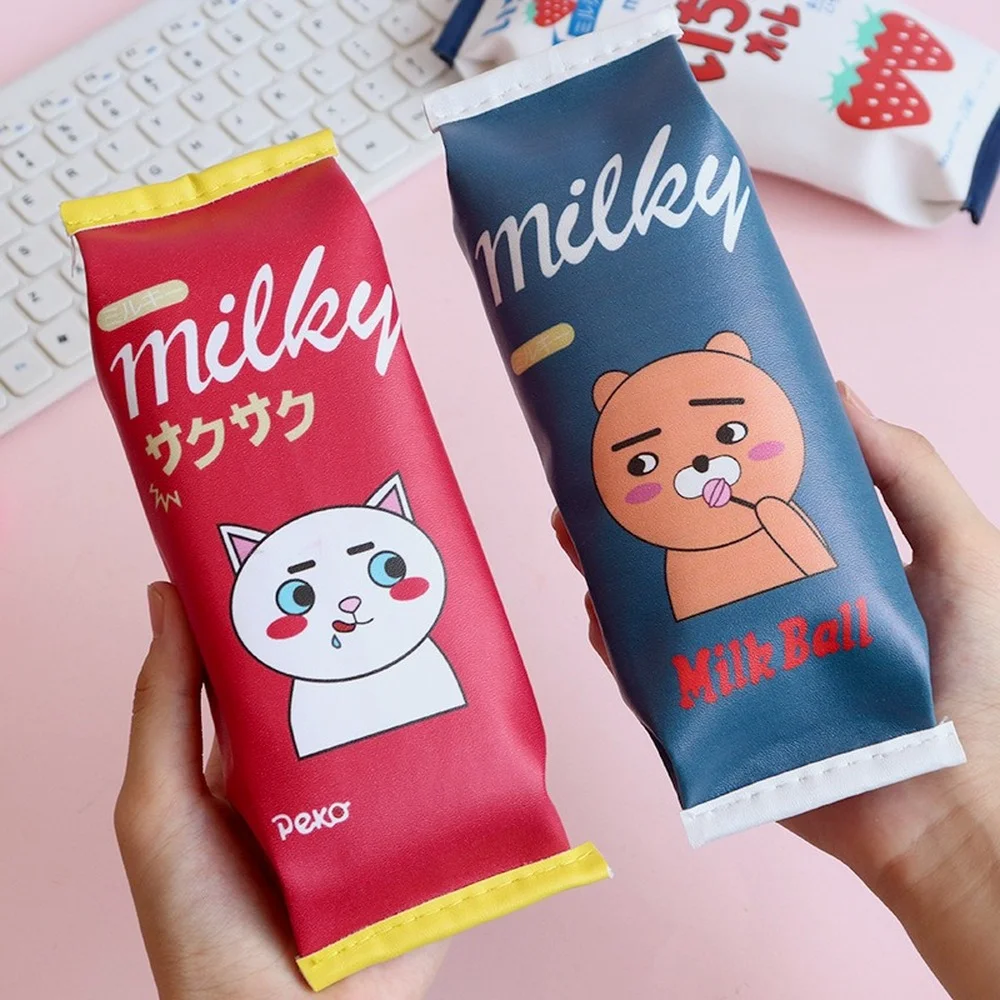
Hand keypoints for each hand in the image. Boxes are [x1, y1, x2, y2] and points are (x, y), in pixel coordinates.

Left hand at [115, 583, 445, 999]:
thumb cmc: (198, 924)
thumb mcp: (158, 805)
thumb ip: (164, 704)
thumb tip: (166, 594)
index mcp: (255, 754)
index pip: (274, 660)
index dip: (288, 602)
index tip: (310, 533)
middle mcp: (319, 766)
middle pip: (347, 679)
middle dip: (368, 624)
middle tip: (394, 553)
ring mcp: (376, 798)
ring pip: (404, 714)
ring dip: (421, 671)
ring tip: (440, 606)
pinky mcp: (426, 831)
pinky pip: (453, 772)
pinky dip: (467, 732)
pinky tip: (482, 684)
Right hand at [552, 381, 999, 999]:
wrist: (952, 803)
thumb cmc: (975, 674)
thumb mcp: (958, 552)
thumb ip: (909, 472)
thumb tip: (837, 392)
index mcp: (811, 562)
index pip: (741, 500)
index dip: (699, 459)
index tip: (663, 414)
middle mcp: (761, 606)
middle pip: (682, 547)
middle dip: (633, 506)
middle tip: (594, 465)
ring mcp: (732, 660)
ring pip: (653, 605)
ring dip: (608, 565)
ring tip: (572, 522)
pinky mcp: (712, 715)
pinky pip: (650, 676)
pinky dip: (617, 641)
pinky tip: (596, 604)